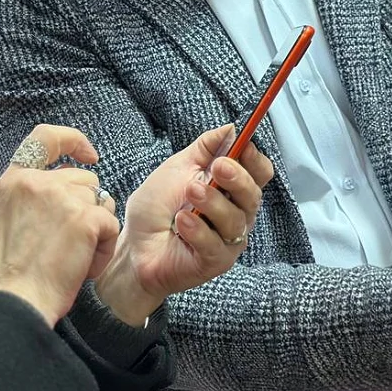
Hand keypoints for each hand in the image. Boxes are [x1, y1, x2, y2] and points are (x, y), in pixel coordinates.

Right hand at [0, 125, 120, 327]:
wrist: (20, 300)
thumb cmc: (20, 269)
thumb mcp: (14, 216)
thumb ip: (37, 191)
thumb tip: (77, 173)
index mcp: (14, 180)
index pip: (45, 137)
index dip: (72, 140)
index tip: (89, 155)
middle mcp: (36, 182)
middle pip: (85, 179)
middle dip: (87, 207)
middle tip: (67, 242)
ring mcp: (61, 197)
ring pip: (101, 202)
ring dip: (96, 229)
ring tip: (72, 256)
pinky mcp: (85, 217)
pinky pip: (111, 225)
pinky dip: (104, 248)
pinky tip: (83, 265)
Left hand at [94, 125, 272, 326]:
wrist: (133, 246)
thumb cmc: (156, 209)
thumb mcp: (177, 168)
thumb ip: (205, 148)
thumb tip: (231, 128)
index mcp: (231, 190)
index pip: (259, 173)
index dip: (255, 159)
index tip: (244, 145)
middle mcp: (235, 214)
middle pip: (254, 195)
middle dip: (238, 178)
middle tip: (217, 167)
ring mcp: (228, 240)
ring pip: (235, 220)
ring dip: (213, 202)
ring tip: (190, 193)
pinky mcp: (216, 262)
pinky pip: (216, 245)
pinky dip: (198, 230)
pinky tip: (181, 221)